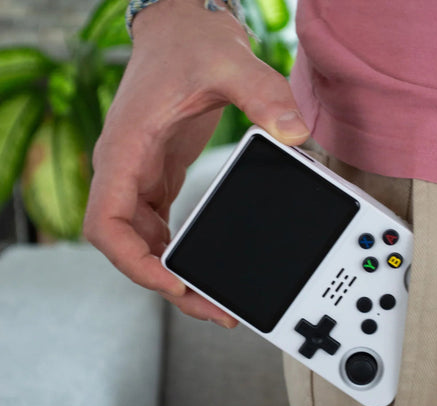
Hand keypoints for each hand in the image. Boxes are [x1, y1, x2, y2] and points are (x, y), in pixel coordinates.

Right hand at [83, 0, 309, 326]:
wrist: (182, 30)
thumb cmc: (188, 44)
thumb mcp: (228, 62)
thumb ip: (262, 95)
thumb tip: (294, 135)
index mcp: (125, 151)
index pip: (105, 225)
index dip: (132, 263)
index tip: (171, 283)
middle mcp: (125, 172)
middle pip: (129, 248)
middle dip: (165, 284)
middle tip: (213, 308)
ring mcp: (140, 179)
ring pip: (143, 245)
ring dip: (172, 275)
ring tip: (214, 298)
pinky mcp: (158, 180)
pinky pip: (159, 231)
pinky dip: (176, 255)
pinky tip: (200, 267)